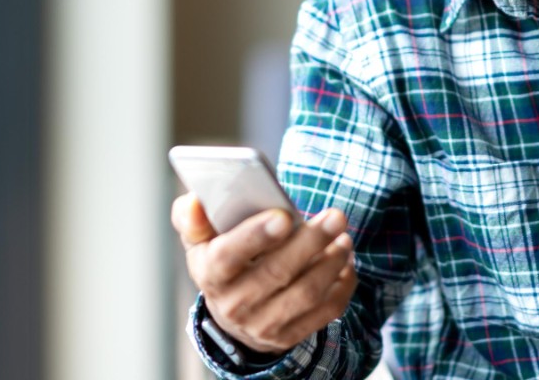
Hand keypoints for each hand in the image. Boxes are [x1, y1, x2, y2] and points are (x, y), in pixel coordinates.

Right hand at [171, 192, 356, 355]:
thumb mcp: (199, 239)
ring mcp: (263, 324)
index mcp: (209, 274)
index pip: (227, 257)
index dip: (255, 236)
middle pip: (276, 273)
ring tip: (343, 236)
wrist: (232, 312)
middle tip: (335, 216)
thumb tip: (195, 202)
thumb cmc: (221, 260)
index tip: (283, 216)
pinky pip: (325, 312)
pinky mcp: (289, 335)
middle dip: (310, 242)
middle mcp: (234, 304)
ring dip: (331, 262)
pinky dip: (342, 285)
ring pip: (305, 293)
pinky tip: (346, 261)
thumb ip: (192, 217)